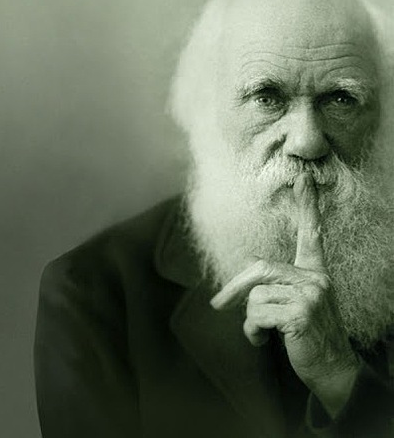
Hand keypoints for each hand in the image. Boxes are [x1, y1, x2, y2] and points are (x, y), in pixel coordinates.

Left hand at [210, 173, 359, 416]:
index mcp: (316, 273)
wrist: (333, 371)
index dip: (307, 207)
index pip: (312, 235)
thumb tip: (245, 274)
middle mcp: (316, 279)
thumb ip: (277, 286)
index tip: (302, 178)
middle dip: (234, 289)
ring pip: (254, 297)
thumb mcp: (296, 305)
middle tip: (217, 304)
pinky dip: (253, 332)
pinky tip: (265, 341)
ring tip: (265, 332)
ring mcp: (311, 296)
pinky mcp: (301, 315)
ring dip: (251, 320)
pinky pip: (256, 316)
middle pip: (259, 269)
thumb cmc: (308, 337)